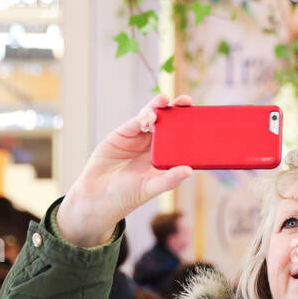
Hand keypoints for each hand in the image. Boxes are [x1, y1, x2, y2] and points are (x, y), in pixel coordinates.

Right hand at [57, 94, 195, 247]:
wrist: (98, 197)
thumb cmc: (128, 195)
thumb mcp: (152, 187)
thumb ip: (170, 179)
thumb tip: (189, 170)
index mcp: (164, 155)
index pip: (179, 136)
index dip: (188, 125)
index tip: (199, 116)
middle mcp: (152, 144)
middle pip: (166, 122)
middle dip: (175, 109)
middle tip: (185, 101)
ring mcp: (137, 138)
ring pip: (150, 117)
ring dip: (157, 108)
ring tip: (164, 101)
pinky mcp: (121, 135)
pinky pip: (133, 123)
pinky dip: (140, 118)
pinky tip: (147, 117)